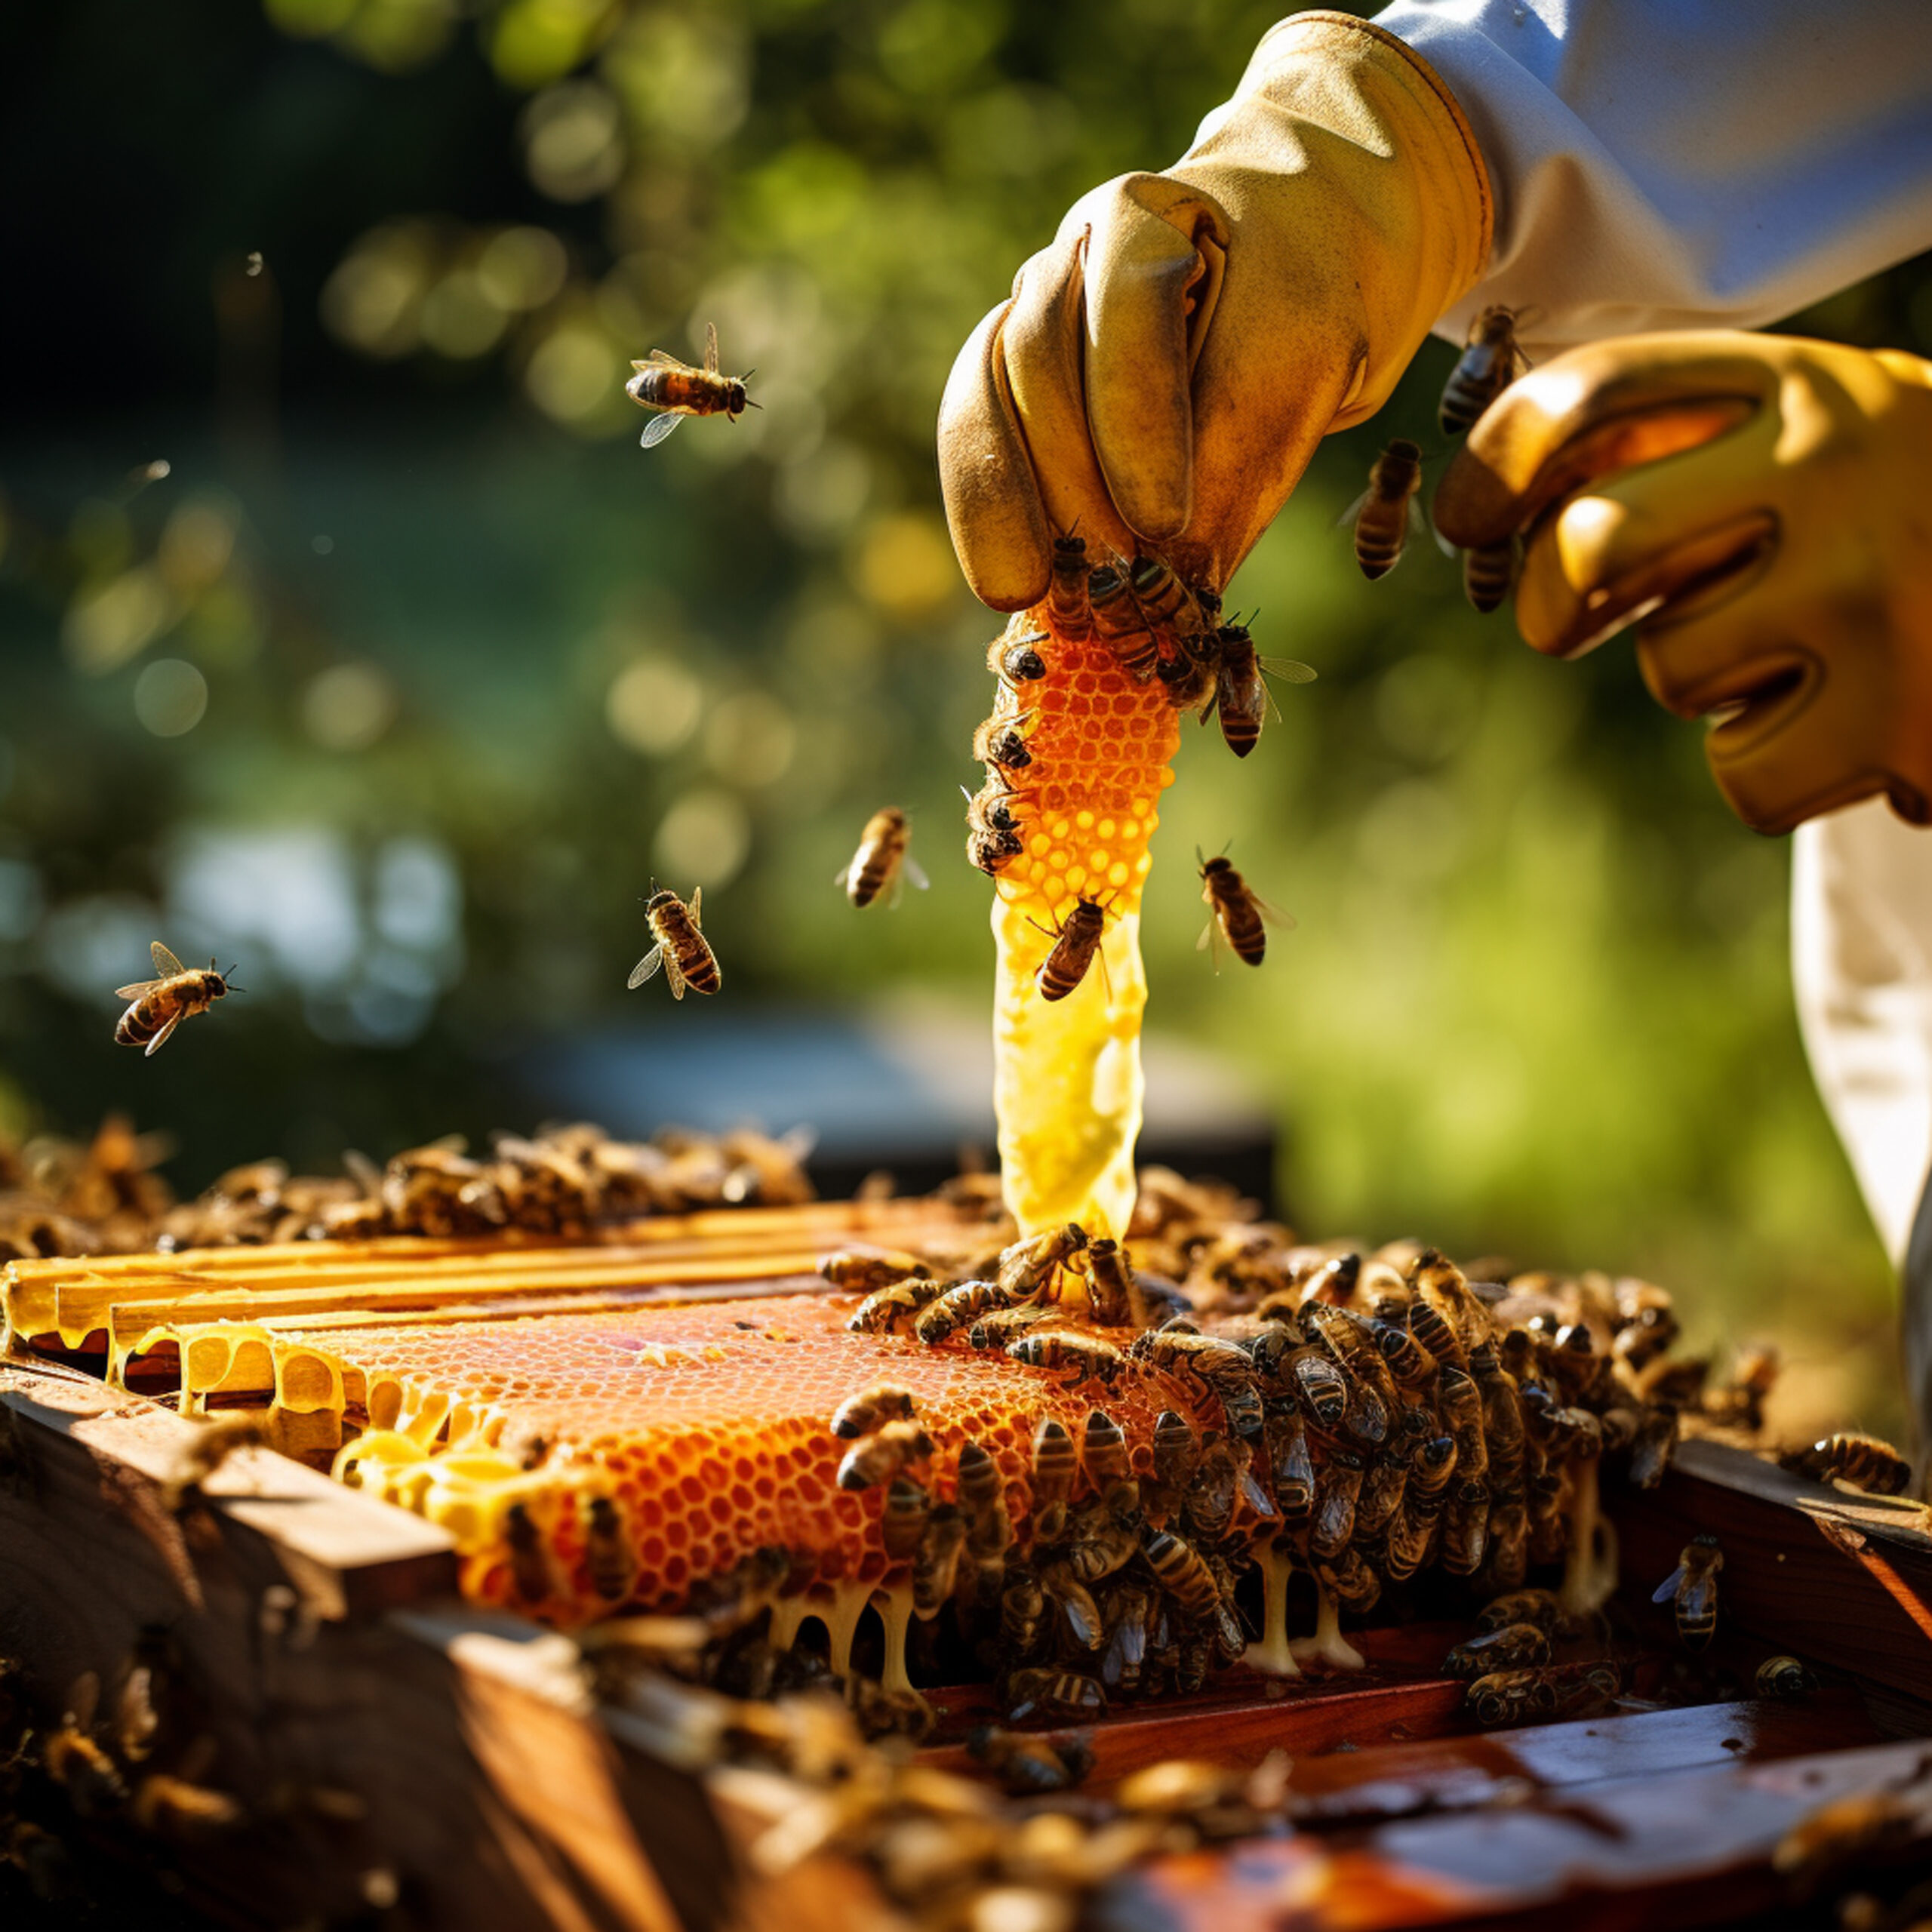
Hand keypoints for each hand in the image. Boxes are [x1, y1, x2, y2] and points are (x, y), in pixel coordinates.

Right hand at [938, 13, 1489, 609]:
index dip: (1139, 423)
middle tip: (1110, 584)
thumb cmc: (1308, 295)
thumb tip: (1180, 589)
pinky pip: (980, 439)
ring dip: (1010, 505)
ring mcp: (1029, 312)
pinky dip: (993, 515)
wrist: (1293, 243)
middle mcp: (1068, 256)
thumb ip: (1245, 453)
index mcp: (1148, 219)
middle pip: (1037, 359)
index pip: (1130, 312)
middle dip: (1071, 483)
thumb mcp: (1311, 359)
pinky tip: (1019, 584)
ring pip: (986, 396)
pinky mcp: (1014, 375)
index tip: (1164, 523)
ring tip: (1041, 596)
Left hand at [1434, 332, 1931, 834]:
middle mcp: (1840, 464)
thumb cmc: (1898, 514)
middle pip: (1592, 544)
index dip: (1495, 465)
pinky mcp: (1902, 710)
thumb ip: (1676, 447)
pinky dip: (1773, 770)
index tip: (1467, 520)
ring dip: (1708, 682)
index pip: (1595, 394)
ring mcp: (1874, 587)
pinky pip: (1742, 773)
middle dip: (1555, 604)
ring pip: (1674, 670)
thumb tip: (1493, 504)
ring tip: (1805, 653)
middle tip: (1574, 624)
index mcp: (1804, 383)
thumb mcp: (1808, 438)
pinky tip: (1847, 726)